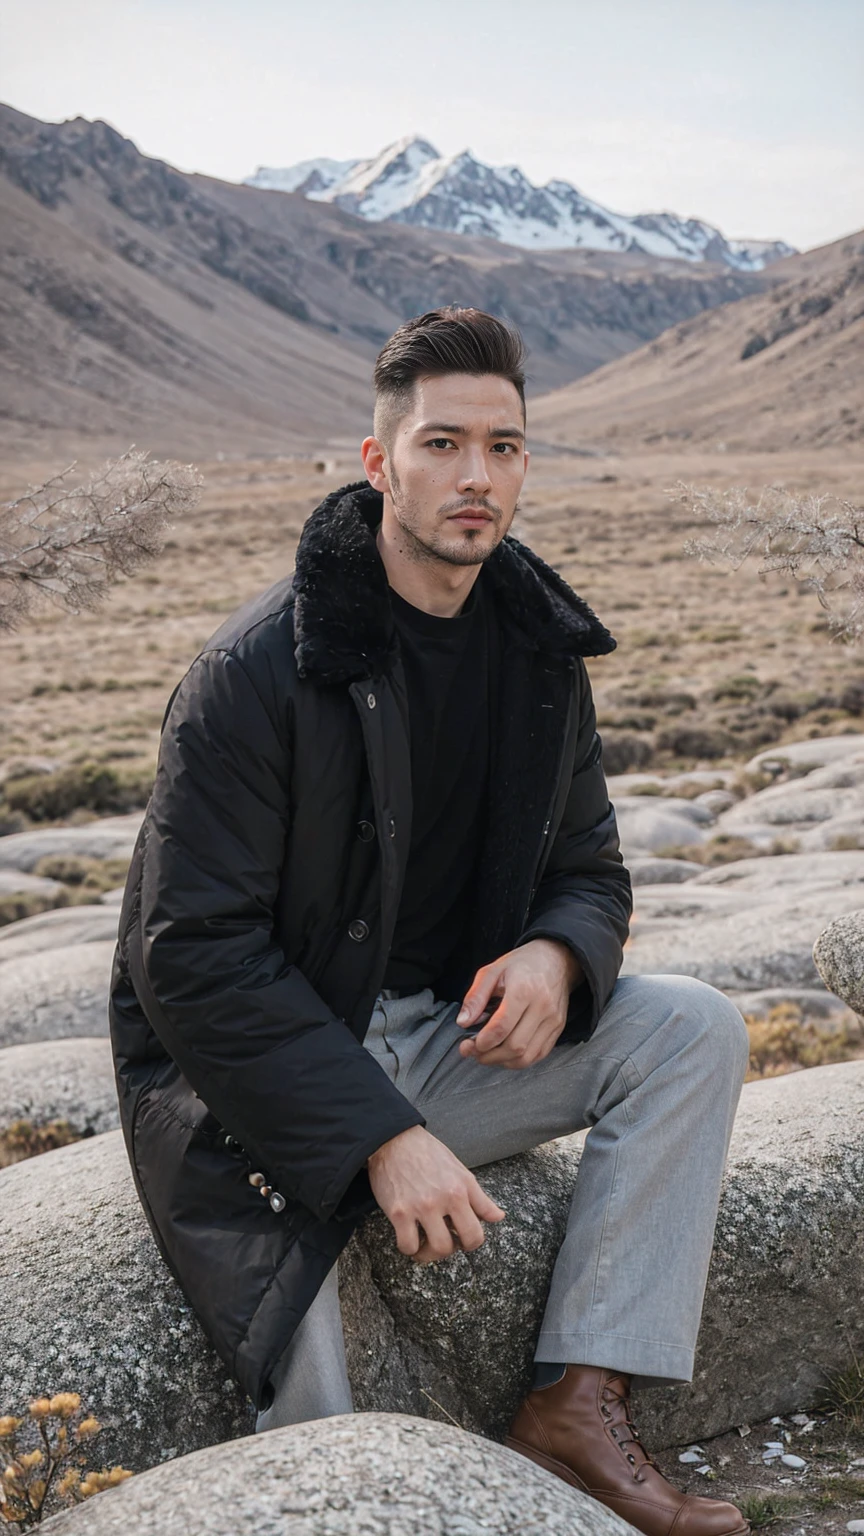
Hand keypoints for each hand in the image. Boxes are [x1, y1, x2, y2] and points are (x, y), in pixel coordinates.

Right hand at [367, 1125, 505, 1263]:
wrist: (393, 1139)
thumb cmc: (428, 1153)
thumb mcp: (460, 1171)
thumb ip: (480, 1198)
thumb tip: (499, 1217)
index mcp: (462, 1188)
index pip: (477, 1232)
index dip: (471, 1241)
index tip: (461, 1237)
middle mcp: (444, 1199)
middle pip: (460, 1245)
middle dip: (453, 1249)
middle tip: (444, 1241)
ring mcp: (421, 1206)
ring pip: (436, 1249)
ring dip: (431, 1253)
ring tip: (425, 1244)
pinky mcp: (398, 1212)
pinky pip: (407, 1246)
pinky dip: (409, 1248)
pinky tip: (409, 1237)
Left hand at [455, 938, 582, 1068]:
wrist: (556, 959)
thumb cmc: (522, 964)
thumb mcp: (492, 971)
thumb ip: (475, 996)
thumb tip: (463, 1022)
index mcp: (523, 990)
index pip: (502, 1027)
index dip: (482, 1042)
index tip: (469, 1044)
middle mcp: (542, 1007)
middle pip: (515, 1046)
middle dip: (489, 1056)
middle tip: (473, 1052)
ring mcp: (553, 1020)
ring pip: (527, 1056)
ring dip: (503, 1061)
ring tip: (488, 1054)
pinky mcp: (558, 1029)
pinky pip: (539, 1055)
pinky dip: (519, 1060)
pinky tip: (506, 1053)